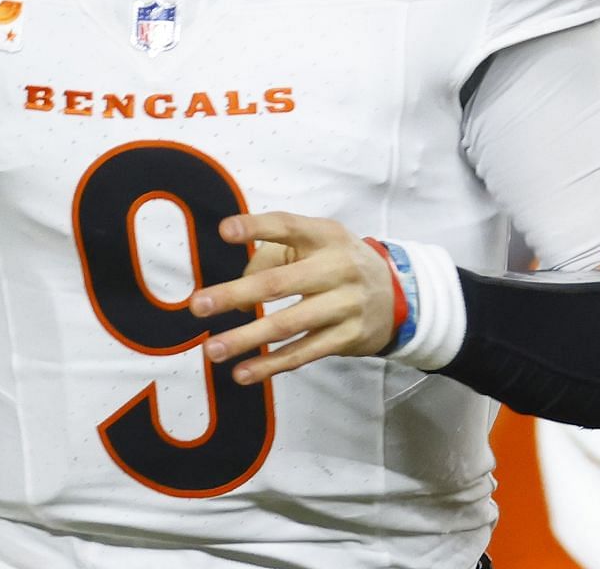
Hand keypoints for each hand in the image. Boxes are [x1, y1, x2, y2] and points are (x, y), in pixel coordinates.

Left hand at [190, 212, 398, 385]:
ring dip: (247, 338)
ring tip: (213, 349)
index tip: (224, 231)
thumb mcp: (316, 243)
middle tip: (199, 305)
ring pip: (288, 324)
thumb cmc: (339, 263)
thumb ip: (274, 256)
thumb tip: (238, 291)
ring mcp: (344, 305)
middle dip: (236, 294)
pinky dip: (271, 365)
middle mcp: (337, 267)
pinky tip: (243, 372)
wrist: (400, 296)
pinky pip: (303, 353)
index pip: (287, 226)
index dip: (256, 228)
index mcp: (324, 236)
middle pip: (279, 282)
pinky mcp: (347, 338)